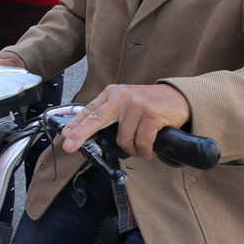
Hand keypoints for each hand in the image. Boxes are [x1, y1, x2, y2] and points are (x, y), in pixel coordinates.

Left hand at [60, 83, 190, 158]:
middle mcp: (122, 97)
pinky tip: (147, 150)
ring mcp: (137, 105)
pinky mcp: (152, 115)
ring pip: (123, 138)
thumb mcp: (125, 103)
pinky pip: (141, 142)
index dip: (75, 125)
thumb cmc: (149, 104)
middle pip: (96, 119)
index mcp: (112, 93)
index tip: (65, 136)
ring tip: (139, 147)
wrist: (178, 97)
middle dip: (80, 135)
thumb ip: (109, 115)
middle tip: (69, 147)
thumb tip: (90, 134)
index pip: (89, 110)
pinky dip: (144, 151)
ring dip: (131, 150)